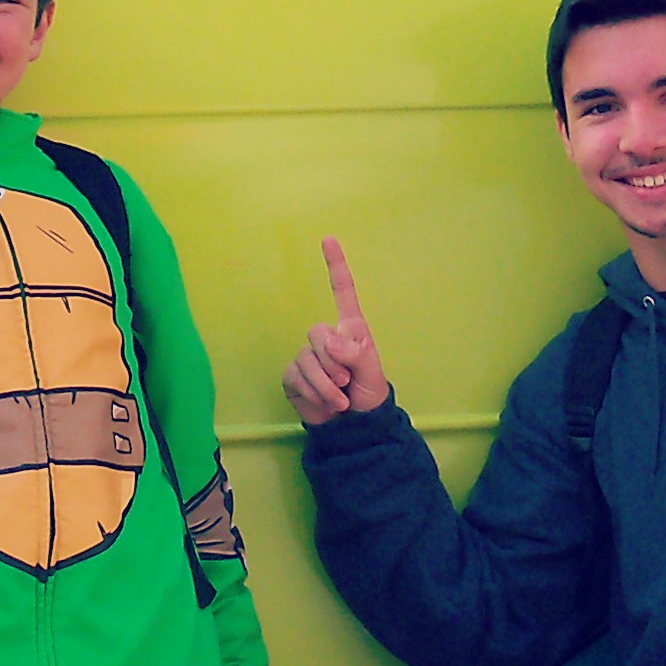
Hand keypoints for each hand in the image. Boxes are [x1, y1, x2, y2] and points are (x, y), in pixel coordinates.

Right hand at [281, 237, 392, 427]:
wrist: (352, 427)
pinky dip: (314, 394)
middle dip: (333, 363)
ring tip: (339, 400)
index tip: (328, 239)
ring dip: (325, 386)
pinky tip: (324, 404)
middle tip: (346, 382)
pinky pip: (296, 378)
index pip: (342, 291)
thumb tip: (329, 343)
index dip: (335, 265)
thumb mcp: (371, 372)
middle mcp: (326, 337)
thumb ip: (355, 353)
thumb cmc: (368, 393)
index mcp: (349, 328)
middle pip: (317, 334)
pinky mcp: (293, 375)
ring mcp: (307, 355)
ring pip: (307, 360)